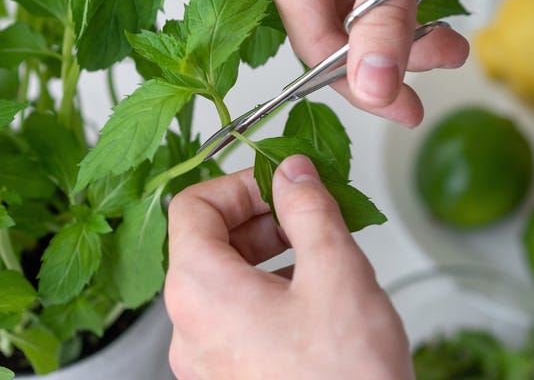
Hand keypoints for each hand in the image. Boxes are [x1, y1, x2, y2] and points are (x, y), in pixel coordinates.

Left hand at [165, 155, 410, 378]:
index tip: (282, 183)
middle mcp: (189, 328)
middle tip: (308, 213)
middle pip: (204, 244)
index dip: (239, 182)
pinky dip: (267, 295)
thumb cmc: (344, 378)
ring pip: (222, 283)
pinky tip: (314, 300)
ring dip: (268, 256)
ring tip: (320, 257)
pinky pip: (235, 321)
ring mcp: (205, 362)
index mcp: (200, 291)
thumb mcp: (336, 270)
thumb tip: (293, 173)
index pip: (192, 206)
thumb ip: (309, 208)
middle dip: (259, 218)